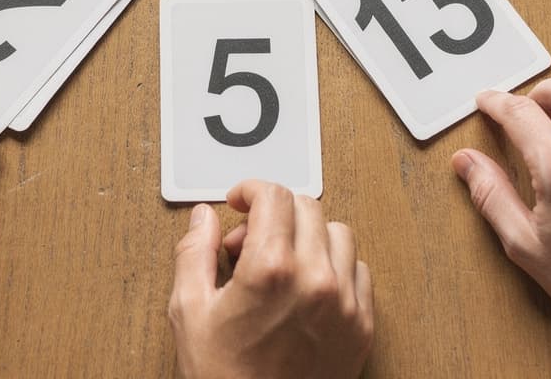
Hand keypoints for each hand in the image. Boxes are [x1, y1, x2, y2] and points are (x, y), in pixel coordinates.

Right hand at [170, 181, 372, 378]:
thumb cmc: (225, 378)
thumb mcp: (189, 312)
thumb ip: (194, 254)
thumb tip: (203, 218)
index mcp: (271, 269)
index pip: (274, 196)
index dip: (252, 190)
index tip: (241, 200)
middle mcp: (315, 279)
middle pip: (306, 207)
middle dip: (275, 213)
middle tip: (250, 241)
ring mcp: (344, 302)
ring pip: (338, 234)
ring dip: (308, 237)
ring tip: (281, 264)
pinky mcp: (361, 325)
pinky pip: (359, 272)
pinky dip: (335, 268)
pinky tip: (308, 288)